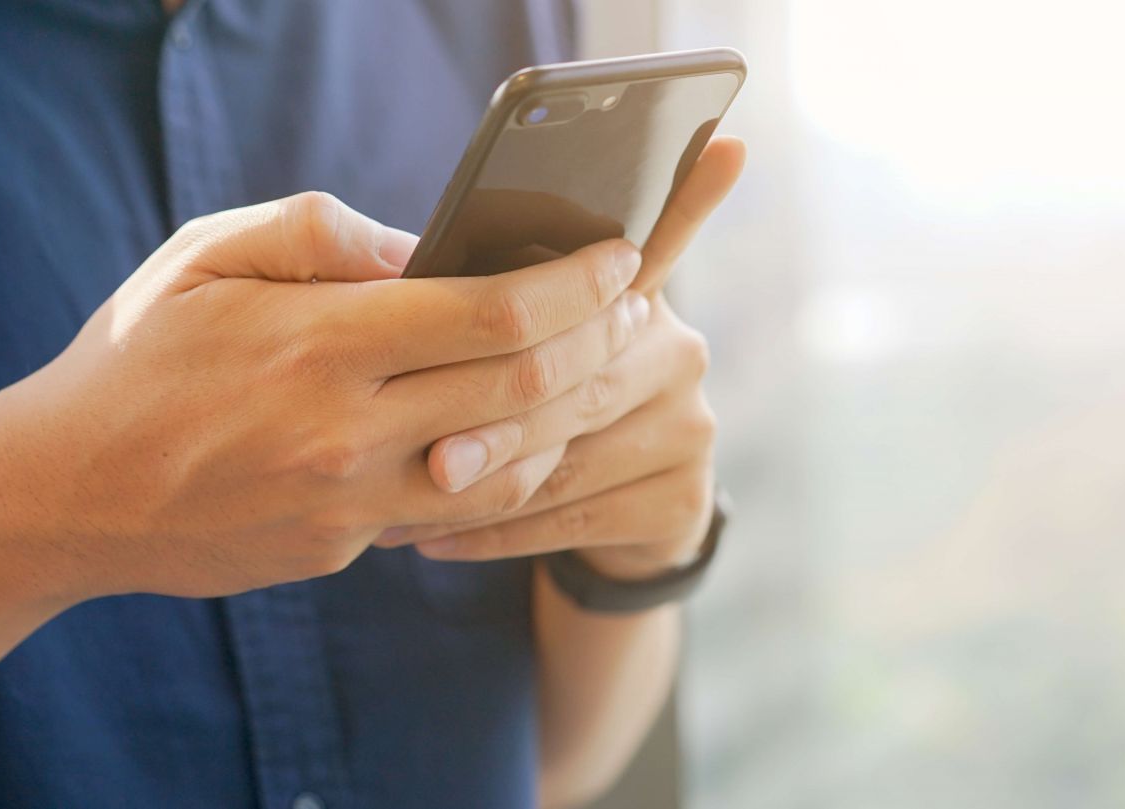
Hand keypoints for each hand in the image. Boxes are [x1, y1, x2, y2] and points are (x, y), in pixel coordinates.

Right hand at [0, 191, 650, 599]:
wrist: (67, 490)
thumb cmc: (139, 357)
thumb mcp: (208, 256)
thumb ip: (322, 233)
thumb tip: (426, 250)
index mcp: (319, 344)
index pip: (493, 314)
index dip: (575, 285)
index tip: (619, 258)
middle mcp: (347, 432)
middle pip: (524, 389)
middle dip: (602, 341)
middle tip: (634, 307)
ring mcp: (351, 504)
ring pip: (513, 464)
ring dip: (575, 410)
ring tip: (601, 362)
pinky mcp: (347, 549)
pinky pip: (463, 511)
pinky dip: (516, 469)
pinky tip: (532, 429)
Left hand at [375, 136, 745, 576]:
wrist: (596, 530)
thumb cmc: (516, 415)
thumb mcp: (504, 351)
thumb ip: (477, 301)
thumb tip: (399, 261)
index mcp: (633, 297)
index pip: (658, 240)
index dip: (692, 198)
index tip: (725, 144)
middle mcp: (676, 350)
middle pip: (578, 376)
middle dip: (495, 415)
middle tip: (423, 451)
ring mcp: (690, 425)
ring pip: (569, 453)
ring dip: (484, 483)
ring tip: (405, 504)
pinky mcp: (683, 497)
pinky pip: (572, 514)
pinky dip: (495, 530)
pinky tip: (435, 537)